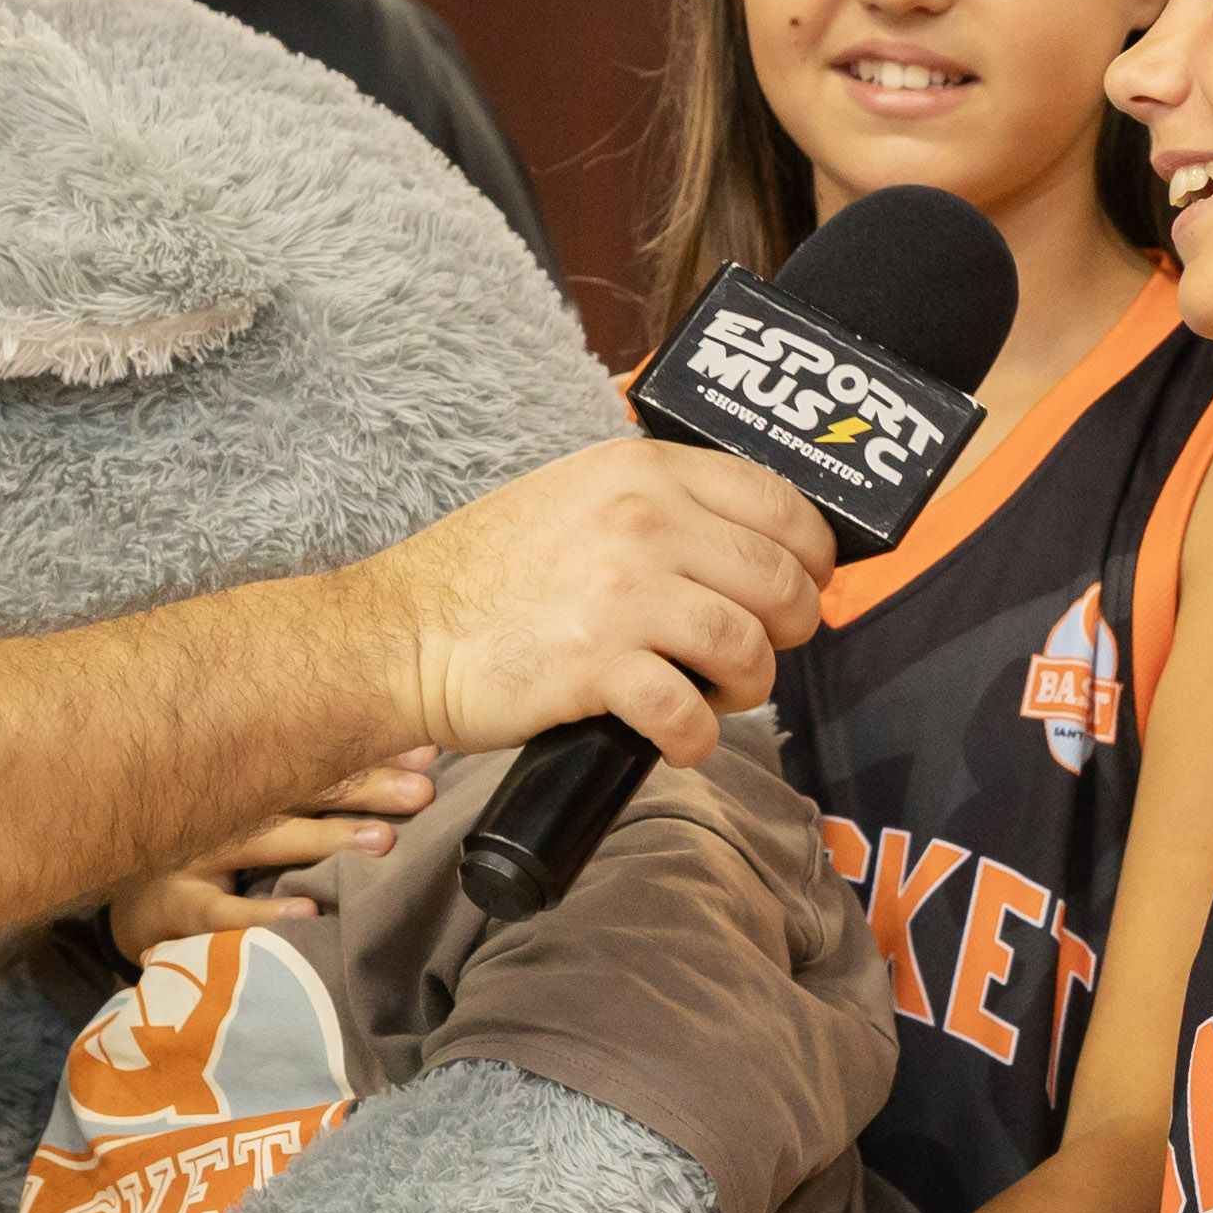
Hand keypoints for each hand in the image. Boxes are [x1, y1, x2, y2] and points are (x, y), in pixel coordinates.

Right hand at [107, 753, 435, 960]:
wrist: (114, 881)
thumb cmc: (197, 840)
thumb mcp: (243, 802)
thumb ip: (305, 785)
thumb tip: (404, 762)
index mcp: (241, 773)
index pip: (312, 755)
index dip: (370, 752)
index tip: (427, 752)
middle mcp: (219, 804)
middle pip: (297, 789)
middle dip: (364, 787)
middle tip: (422, 791)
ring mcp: (193, 851)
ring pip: (265, 839)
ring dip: (325, 838)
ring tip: (382, 841)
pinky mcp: (175, 905)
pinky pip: (221, 909)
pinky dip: (263, 912)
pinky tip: (308, 910)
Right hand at [363, 440, 829, 764]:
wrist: (401, 631)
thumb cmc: (486, 574)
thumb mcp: (576, 497)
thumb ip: (655, 504)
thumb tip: (744, 544)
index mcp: (642, 472)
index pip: (780, 502)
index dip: (811, 558)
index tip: (801, 589)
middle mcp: (643, 521)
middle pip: (781, 581)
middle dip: (788, 632)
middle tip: (752, 656)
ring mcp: (622, 593)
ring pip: (749, 648)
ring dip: (746, 689)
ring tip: (712, 699)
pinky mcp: (597, 664)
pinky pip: (690, 714)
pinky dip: (696, 739)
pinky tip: (676, 740)